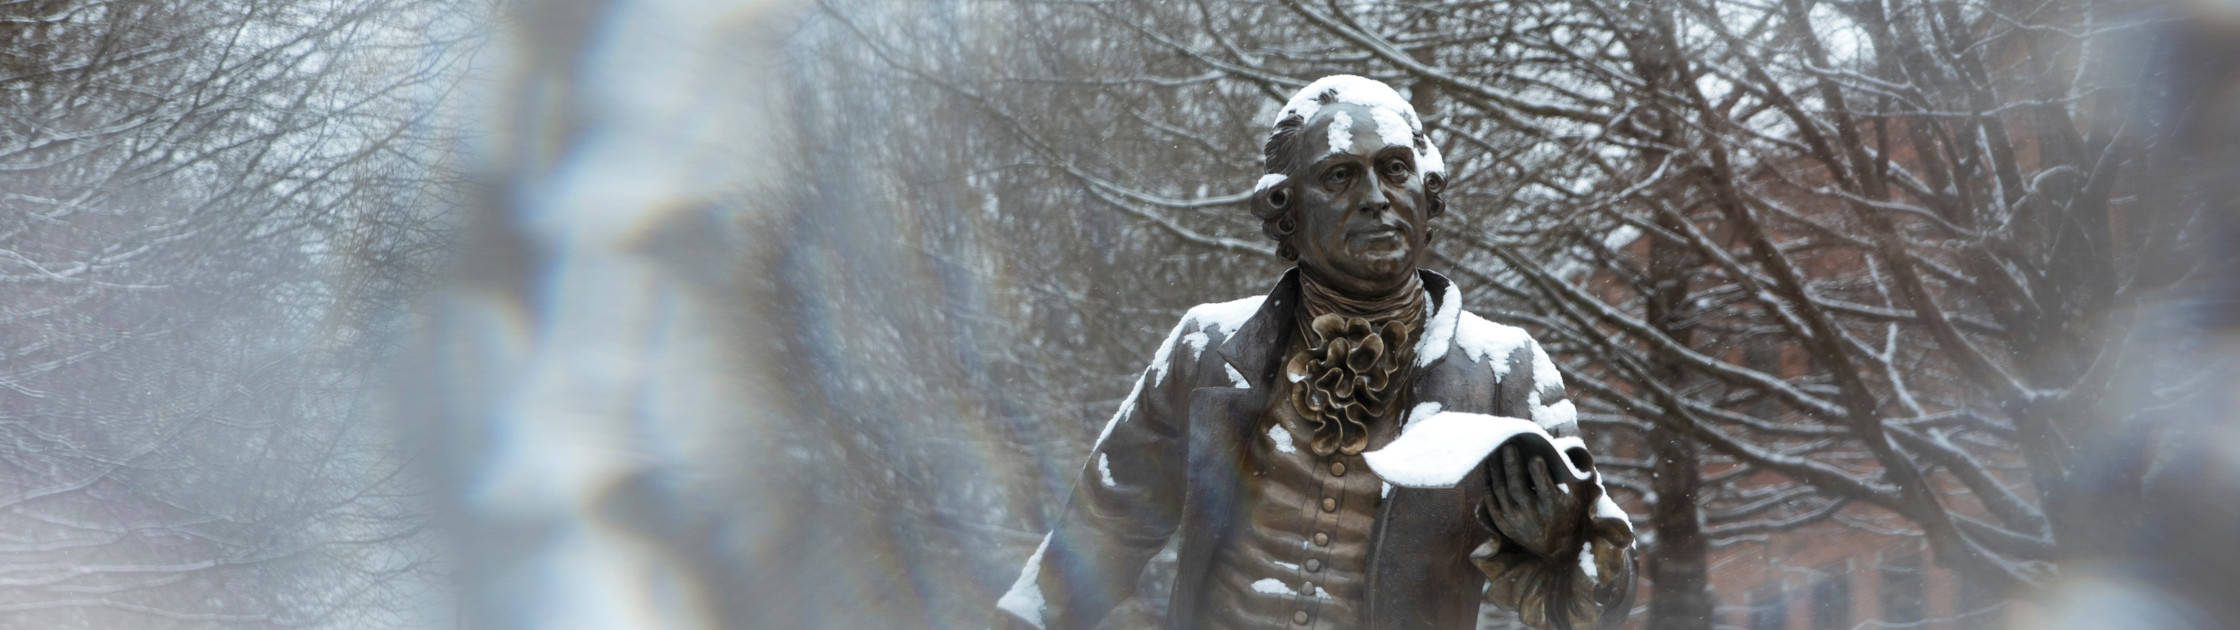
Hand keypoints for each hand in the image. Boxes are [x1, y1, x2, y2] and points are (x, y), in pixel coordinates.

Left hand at [1481, 444, 1588, 558]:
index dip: (1540, 474)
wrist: (1552, 547)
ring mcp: (1514, 520)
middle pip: (1517, 488)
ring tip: (1496, 448)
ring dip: (1497, 468)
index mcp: (1553, 508)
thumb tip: (1563, 449)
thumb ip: (1571, 476)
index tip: (1535, 458)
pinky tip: (1489, 463)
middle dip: (1512, 466)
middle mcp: (1533, 516)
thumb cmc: (1565, 511)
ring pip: (1501, 490)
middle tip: (1509, 445)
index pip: (1545, 490)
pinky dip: (1488, 479)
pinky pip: (1490, 497)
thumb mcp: (1575, 497)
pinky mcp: (1501, 522)